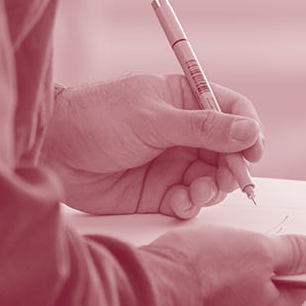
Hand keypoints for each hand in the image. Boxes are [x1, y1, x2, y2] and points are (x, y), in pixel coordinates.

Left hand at [46, 73, 264, 217]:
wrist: (52, 150)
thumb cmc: (95, 119)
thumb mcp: (153, 118)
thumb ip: (203, 127)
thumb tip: (249, 130)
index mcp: (184, 101)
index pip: (232, 112)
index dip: (248, 131)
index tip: (252, 150)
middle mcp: (184, 133)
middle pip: (229, 151)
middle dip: (233, 167)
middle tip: (229, 179)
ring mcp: (173, 163)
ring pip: (213, 180)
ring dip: (213, 188)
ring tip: (198, 191)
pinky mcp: (159, 192)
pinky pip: (190, 202)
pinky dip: (192, 205)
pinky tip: (179, 202)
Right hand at [149, 228, 305, 305]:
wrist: (141, 293)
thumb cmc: (203, 271)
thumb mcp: (260, 251)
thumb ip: (299, 253)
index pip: (301, 285)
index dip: (304, 259)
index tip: (299, 238)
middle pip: (265, 290)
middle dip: (260, 264)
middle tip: (250, 236)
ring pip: (231, 294)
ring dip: (227, 272)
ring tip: (214, 245)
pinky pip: (201, 299)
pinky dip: (201, 282)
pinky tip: (191, 263)